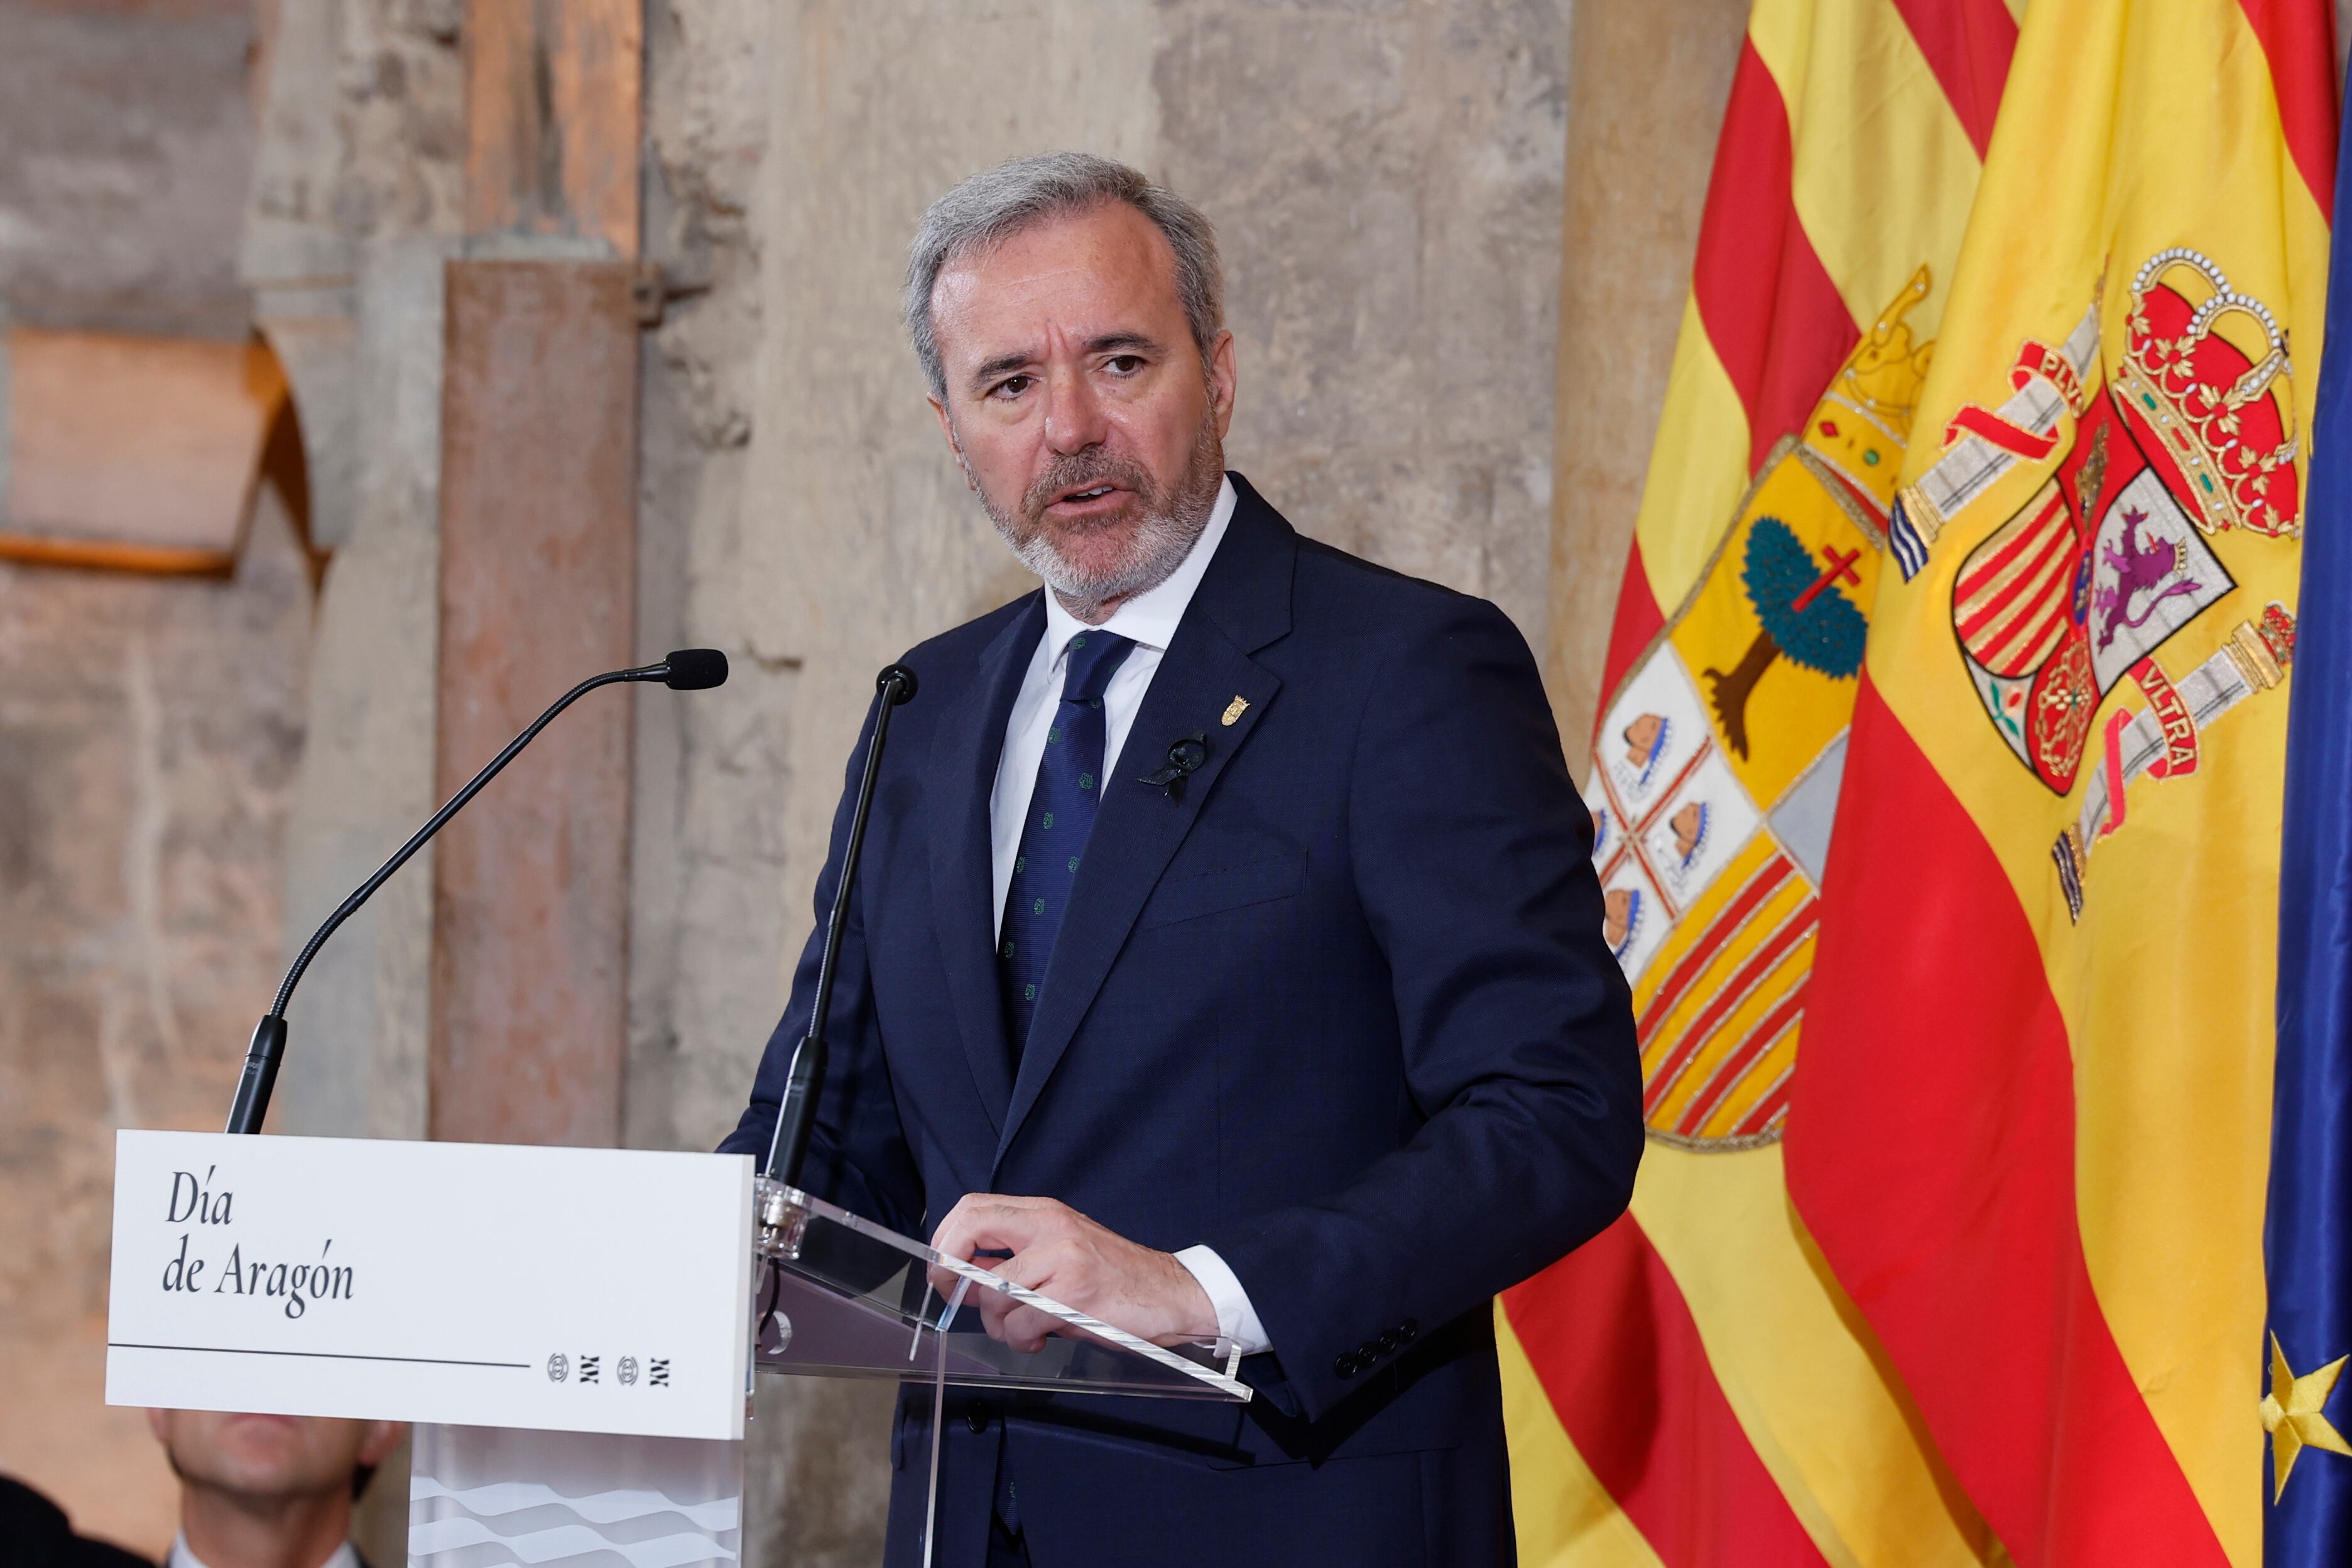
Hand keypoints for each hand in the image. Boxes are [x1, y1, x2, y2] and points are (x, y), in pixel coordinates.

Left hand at [928, 1194, 1217, 1352]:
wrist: (1169, 1294)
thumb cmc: (1112, 1280)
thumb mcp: (1059, 1257)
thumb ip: (1013, 1262)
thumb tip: (963, 1281)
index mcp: (1043, 1213)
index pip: (973, 1207)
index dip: (946, 1239)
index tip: (944, 1271)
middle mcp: (1050, 1225)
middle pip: (970, 1228)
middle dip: (949, 1270)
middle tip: (955, 1297)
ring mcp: (1063, 1256)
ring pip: (993, 1292)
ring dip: (997, 1324)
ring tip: (1022, 1332)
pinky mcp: (1075, 1291)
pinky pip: (1020, 1322)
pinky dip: (1021, 1340)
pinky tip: (1041, 1339)